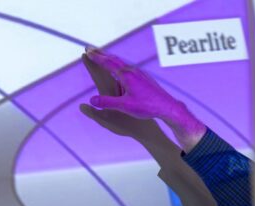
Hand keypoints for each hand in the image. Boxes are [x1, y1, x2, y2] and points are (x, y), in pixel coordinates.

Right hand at [81, 48, 205, 150]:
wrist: (167, 106)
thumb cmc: (147, 106)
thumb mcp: (125, 106)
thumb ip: (107, 103)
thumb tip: (92, 100)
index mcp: (126, 75)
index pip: (108, 63)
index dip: (97, 57)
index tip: (88, 51)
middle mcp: (132, 71)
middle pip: (114, 59)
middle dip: (101, 53)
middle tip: (90, 48)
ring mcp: (139, 73)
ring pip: (121, 62)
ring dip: (110, 58)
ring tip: (102, 56)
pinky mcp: (144, 77)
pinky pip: (128, 67)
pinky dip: (119, 65)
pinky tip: (120, 69)